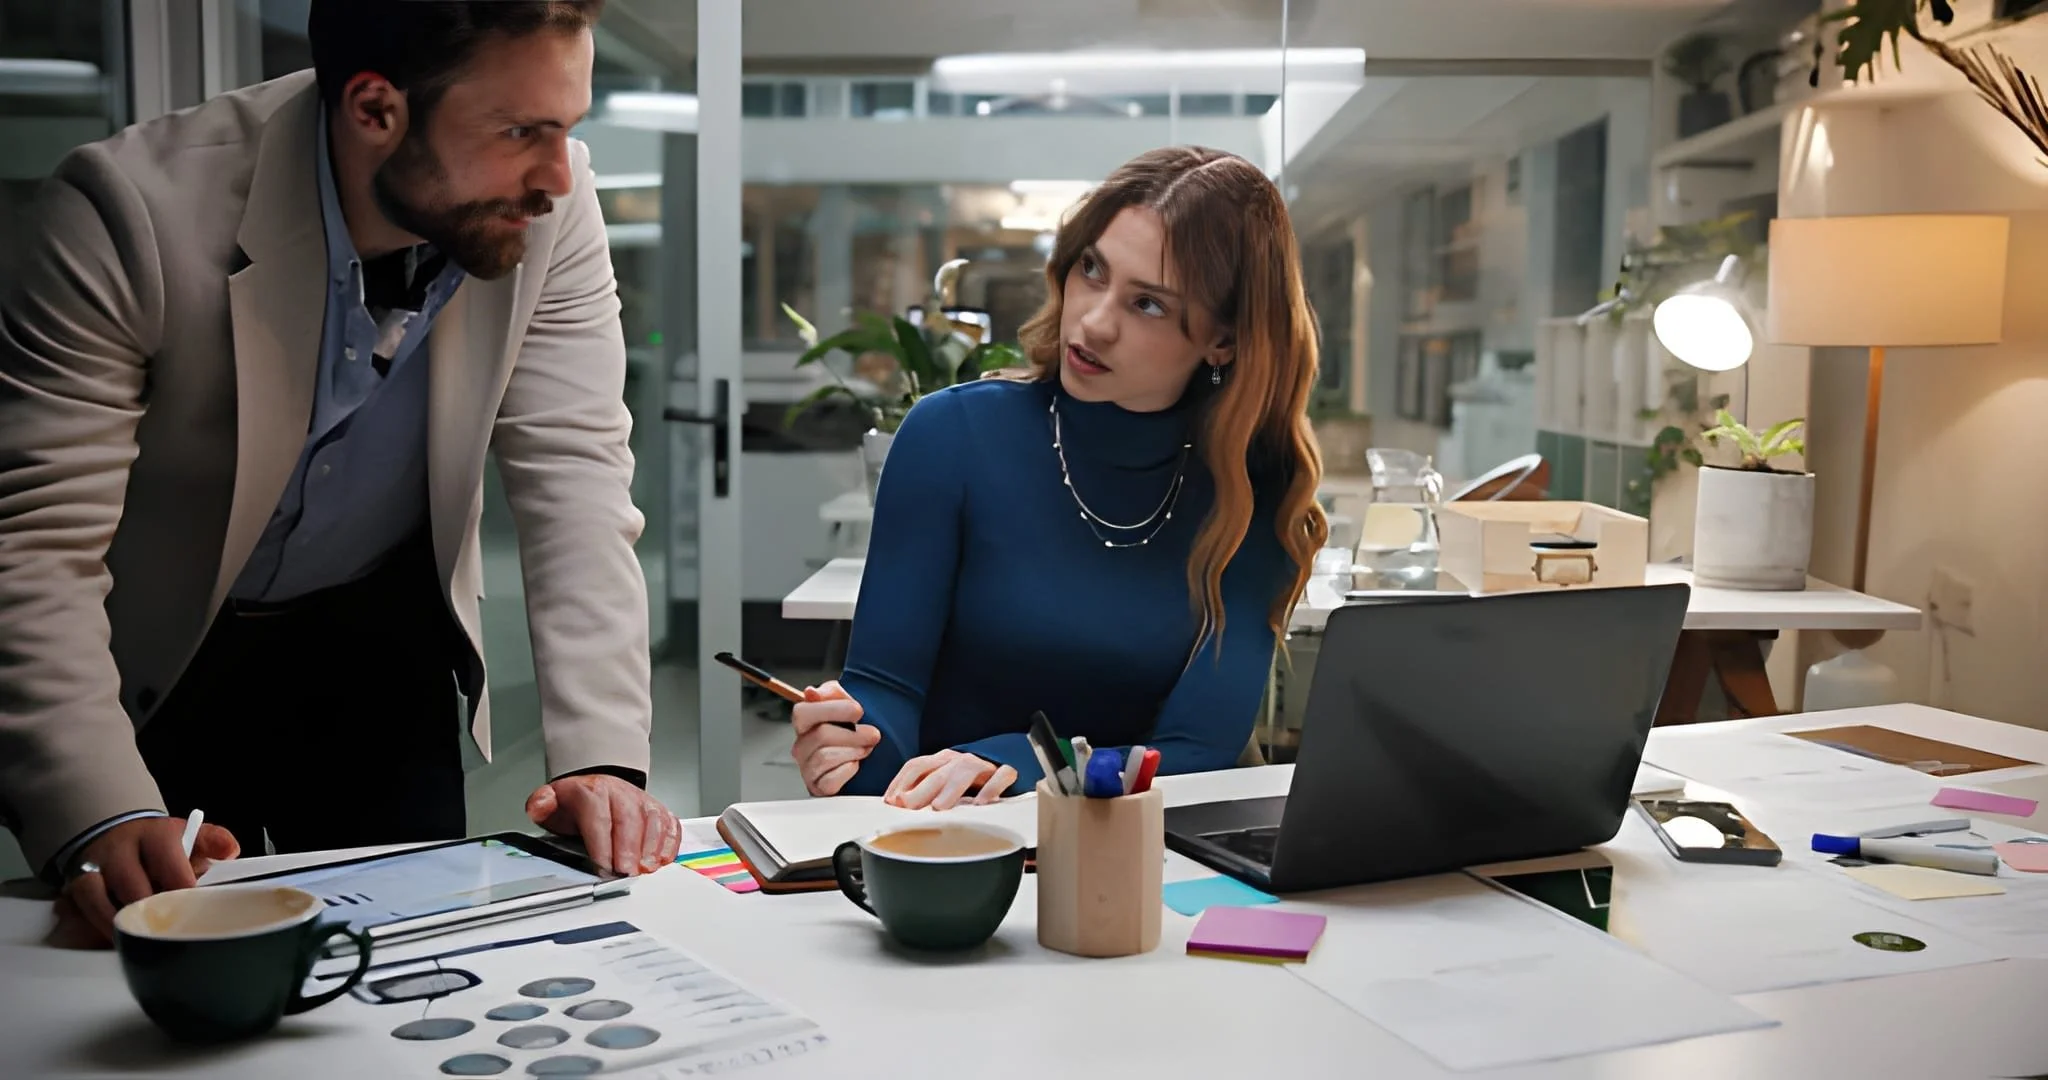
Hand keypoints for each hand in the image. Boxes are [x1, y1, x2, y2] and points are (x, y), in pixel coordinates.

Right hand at [49, 816, 240, 948]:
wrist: (115, 832)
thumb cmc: (159, 845)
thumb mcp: (189, 836)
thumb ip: (213, 842)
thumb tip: (230, 852)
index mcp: (155, 836)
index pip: (171, 870)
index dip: (184, 897)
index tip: (195, 916)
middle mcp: (120, 850)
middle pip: (135, 890)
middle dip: (152, 916)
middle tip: (169, 939)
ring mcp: (94, 868)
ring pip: (99, 902)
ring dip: (120, 927)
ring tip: (139, 946)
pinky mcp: (75, 885)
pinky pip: (80, 911)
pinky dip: (94, 929)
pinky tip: (113, 943)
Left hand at [525, 775, 679, 877]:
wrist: (597, 787)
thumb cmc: (577, 804)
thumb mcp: (552, 802)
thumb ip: (540, 804)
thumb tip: (538, 806)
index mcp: (592, 792)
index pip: (599, 818)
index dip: (603, 845)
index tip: (603, 867)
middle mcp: (620, 793)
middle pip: (629, 819)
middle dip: (629, 848)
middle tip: (626, 872)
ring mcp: (642, 801)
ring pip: (653, 820)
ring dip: (652, 846)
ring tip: (646, 868)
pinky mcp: (659, 810)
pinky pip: (670, 823)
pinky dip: (670, 842)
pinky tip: (662, 858)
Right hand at [791, 681, 880, 796]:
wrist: (871, 755)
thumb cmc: (855, 728)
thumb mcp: (846, 703)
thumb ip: (830, 693)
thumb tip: (810, 692)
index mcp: (805, 723)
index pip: (803, 712)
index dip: (833, 709)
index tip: (858, 711)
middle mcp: (802, 745)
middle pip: (820, 735)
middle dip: (853, 734)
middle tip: (872, 734)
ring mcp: (808, 768)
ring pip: (826, 757)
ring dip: (854, 751)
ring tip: (867, 748)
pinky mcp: (818, 788)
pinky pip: (830, 780)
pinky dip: (848, 771)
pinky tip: (856, 765)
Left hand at [883, 750, 1016, 810]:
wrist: (1013, 755)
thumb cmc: (974, 776)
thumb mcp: (946, 780)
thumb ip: (925, 790)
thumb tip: (897, 806)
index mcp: (942, 760)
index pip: (916, 766)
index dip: (901, 782)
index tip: (890, 801)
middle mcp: (959, 760)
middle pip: (936, 772)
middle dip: (919, 790)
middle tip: (905, 806)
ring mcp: (983, 765)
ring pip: (965, 772)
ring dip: (950, 789)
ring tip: (938, 807)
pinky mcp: (1007, 771)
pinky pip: (1000, 776)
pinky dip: (990, 788)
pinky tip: (981, 803)